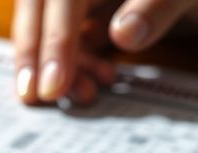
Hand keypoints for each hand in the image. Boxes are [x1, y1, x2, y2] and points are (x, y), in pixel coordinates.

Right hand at [12, 0, 197, 103]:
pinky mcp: (99, 10)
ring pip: (52, 22)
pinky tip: (97, 82)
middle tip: (38, 97)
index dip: (55, 37)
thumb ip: (160, 6)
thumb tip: (123, 34)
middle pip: (41, 4)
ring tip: (83, 94)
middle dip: (37, 52)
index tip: (55, 81)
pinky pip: (74, 35)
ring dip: (59, 61)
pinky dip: (78, 62)